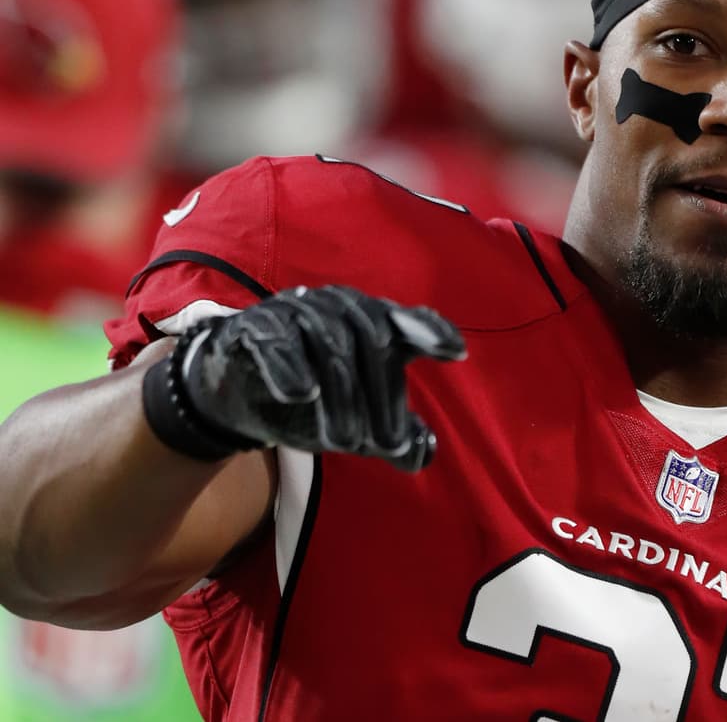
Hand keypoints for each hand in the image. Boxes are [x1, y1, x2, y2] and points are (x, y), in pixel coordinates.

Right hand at [143, 285, 464, 471]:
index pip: (407, 322)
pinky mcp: (255, 327)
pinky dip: (290, 365)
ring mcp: (296, 312)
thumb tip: (423, 451)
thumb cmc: (311, 404)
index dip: (431, 331)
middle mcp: (338, 309)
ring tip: (345, 442)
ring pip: (330, 342)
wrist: (236, 397)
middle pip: (373, 341)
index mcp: (370, 324)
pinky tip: (301, 393)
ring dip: (342, 395)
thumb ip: (392, 439)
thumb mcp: (355, 428)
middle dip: (383, 398)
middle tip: (387, 445)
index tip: (456, 353)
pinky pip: (276, 340)